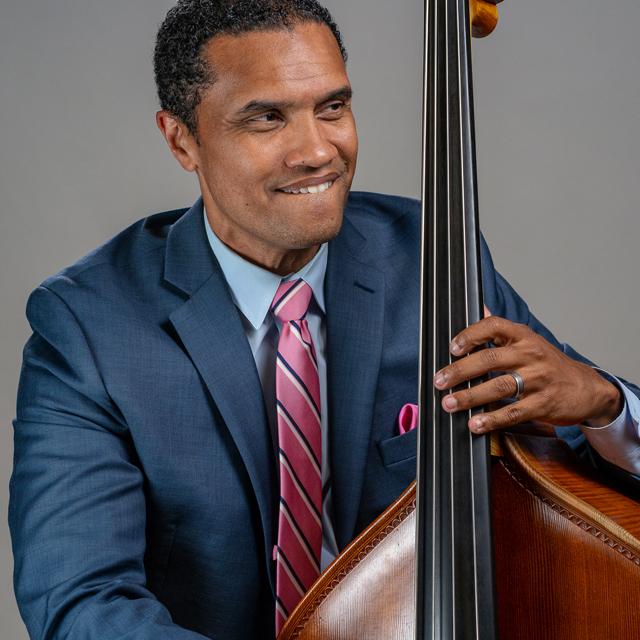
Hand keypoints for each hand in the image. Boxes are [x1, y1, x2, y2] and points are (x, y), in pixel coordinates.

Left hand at [433, 312, 622, 433]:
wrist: (588, 389)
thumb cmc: (549, 364)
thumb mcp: (528, 340)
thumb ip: (501, 328)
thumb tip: (479, 306)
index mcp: (523, 336)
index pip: (494, 326)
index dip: (470, 335)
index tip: (452, 348)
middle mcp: (530, 354)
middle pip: (489, 360)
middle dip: (460, 371)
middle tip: (440, 381)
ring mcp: (538, 380)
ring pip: (498, 387)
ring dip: (470, 397)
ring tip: (449, 404)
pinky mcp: (543, 404)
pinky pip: (513, 412)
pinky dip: (492, 419)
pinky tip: (476, 424)